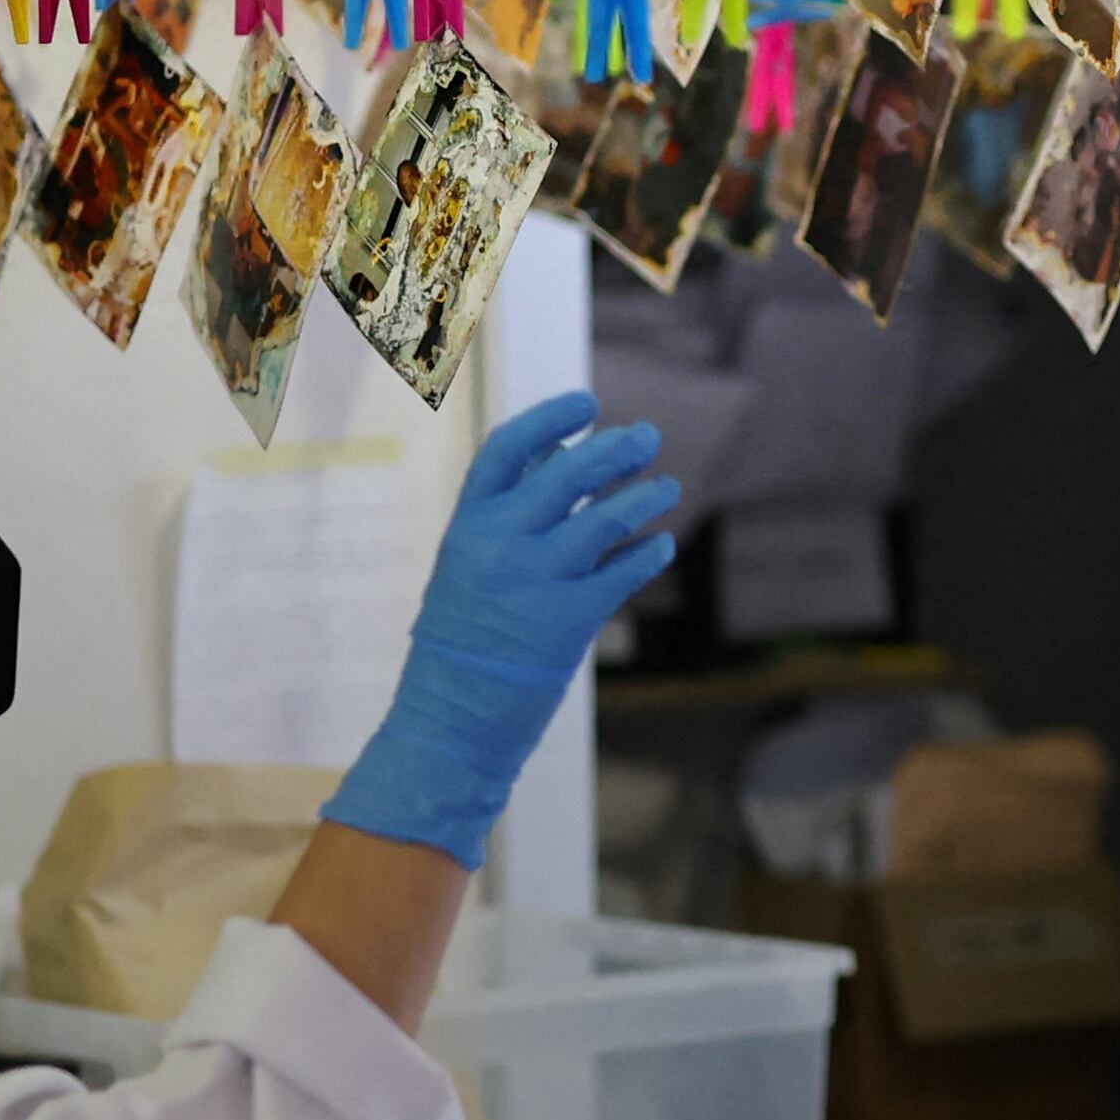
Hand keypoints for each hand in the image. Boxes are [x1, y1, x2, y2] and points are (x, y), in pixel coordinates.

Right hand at [321, 395, 679, 869]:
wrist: (451, 717)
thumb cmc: (461, 637)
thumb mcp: (467, 565)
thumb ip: (507, 514)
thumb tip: (555, 456)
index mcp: (469, 524)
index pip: (510, 448)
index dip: (551, 419)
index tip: (588, 403)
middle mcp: (501, 543)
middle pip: (569, 474)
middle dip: (616, 450)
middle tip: (648, 438)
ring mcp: (537, 580)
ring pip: (606, 519)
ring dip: (644, 498)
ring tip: (668, 488)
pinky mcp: (571, 619)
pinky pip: (623, 573)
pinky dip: (647, 553)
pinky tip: (661, 545)